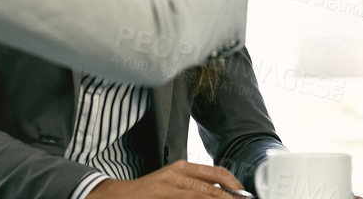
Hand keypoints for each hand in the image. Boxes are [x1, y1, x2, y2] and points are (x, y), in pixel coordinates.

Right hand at [88, 160, 244, 198]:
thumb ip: (194, 185)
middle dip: (230, 197)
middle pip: (212, 186)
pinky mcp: (160, 195)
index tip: (244, 195)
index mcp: (183, 167)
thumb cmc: (148, 192)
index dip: (234, 185)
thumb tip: (220, 191)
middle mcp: (177, 173)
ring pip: (201, 194)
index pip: (217, 173)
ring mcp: (167, 185)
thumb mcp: (173, 183)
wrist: (118, 196)